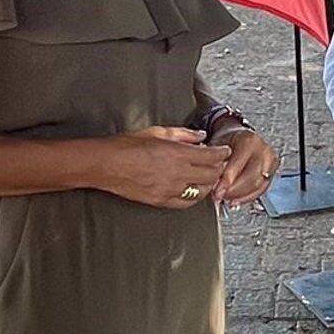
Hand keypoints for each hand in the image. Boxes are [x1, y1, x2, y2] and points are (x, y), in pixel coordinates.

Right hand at [102, 127, 231, 208]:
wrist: (107, 164)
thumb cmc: (127, 145)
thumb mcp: (157, 131)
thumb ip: (183, 134)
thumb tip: (200, 135)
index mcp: (178, 153)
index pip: (212, 156)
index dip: (222, 153)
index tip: (225, 151)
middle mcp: (178, 173)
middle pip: (211, 174)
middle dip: (219, 168)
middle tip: (220, 164)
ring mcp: (171, 189)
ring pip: (202, 190)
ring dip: (209, 183)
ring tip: (209, 177)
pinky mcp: (162, 200)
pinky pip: (186, 202)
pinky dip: (194, 196)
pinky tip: (194, 191)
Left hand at [211, 126, 277, 204]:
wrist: (240, 137)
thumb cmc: (228, 141)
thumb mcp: (218, 146)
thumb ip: (216, 162)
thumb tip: (211, 182)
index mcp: (249, 141)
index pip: (238, 165)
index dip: (227, 181)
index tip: (216, 192)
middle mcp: (263, 150)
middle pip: (251, 178)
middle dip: (234, 191)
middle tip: (219, 197)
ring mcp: (270, 162)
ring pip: (258, 186)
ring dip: (240, 196)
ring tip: (225, 199)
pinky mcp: (272, 172)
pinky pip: (261, 190)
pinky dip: (247, 198)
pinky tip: (235, 200)